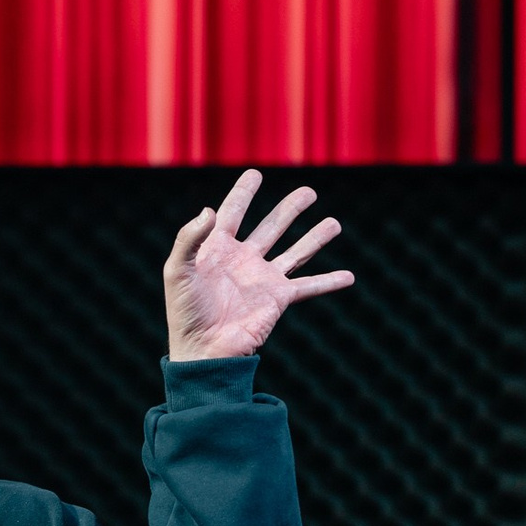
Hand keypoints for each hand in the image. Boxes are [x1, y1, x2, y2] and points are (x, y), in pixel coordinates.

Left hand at [162, 169, 352, 361]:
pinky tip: (348, 276)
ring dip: (315, 238)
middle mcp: (244, 260)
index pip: (233, 212)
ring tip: (334, 223)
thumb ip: (189, 238)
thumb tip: (209, 210)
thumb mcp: (177, 270)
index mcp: (217, 248)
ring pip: (295, 251)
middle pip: (272, 226)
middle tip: (309, 192)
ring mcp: (263, 279)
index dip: (243, 193)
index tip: (255, 174)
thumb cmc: (185, 313)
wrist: (203, 352)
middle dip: (290, 209)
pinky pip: (308, 286)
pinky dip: (328, 281)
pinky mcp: (278, 299)